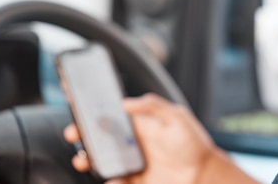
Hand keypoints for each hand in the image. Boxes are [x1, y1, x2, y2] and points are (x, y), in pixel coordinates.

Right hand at [64, 93, 256, 183]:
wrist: (204, 174)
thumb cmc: (194, 143)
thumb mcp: (177, 117)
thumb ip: (153, 106)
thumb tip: (127, 102)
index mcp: (140, 124)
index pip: (111, 115)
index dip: (94, 112)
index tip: (78, 108)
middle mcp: (132, 143)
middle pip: (100, 138)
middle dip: (83, 136)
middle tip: (74, 135)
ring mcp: (132, 162)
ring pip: (102, 160)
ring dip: (89, 159)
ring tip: (83, 159)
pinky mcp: (135, 180)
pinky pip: (115, 180)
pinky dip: (109, 180)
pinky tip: (112, 178)